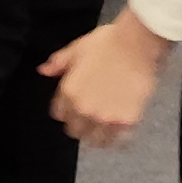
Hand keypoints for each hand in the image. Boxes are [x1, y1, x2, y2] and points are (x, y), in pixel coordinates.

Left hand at [40, 12, 165, 145]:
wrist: (137, 44)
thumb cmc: (109, 42)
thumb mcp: (77, 48)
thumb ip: (59, 63)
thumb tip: (44, 70)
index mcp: (69, 92)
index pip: (59, 115)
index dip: (66, 111)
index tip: (73, 109)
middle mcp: (84, 108)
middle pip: (75, 130)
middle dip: (80, 125)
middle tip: (89, 118)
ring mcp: (105, 116)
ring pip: (95, 140)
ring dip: (97, 135)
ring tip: (104, 126)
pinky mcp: (126, 120)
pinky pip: (118, 140)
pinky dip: (117, 137)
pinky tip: (118, 130)